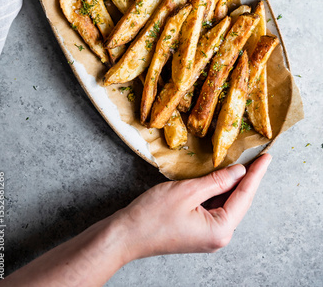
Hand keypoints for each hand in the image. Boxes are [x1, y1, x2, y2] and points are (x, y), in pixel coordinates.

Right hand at [0, 155, 270, 286]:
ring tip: (241, 162)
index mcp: (220, 229)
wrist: (126, 235)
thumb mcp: (187, 191)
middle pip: (238, 201)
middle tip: (256, 156)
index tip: (266, 157)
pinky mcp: (198, 231)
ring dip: (231, 184)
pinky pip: (215, 207)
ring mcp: (208, 235)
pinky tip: (218, 177)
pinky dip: (218, 191)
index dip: (256, 174)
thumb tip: (238, 172)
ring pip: (227, 204)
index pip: (244, 195)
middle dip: (246, 178)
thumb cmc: (152, 215)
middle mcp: (219, 236)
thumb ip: (216, 181)